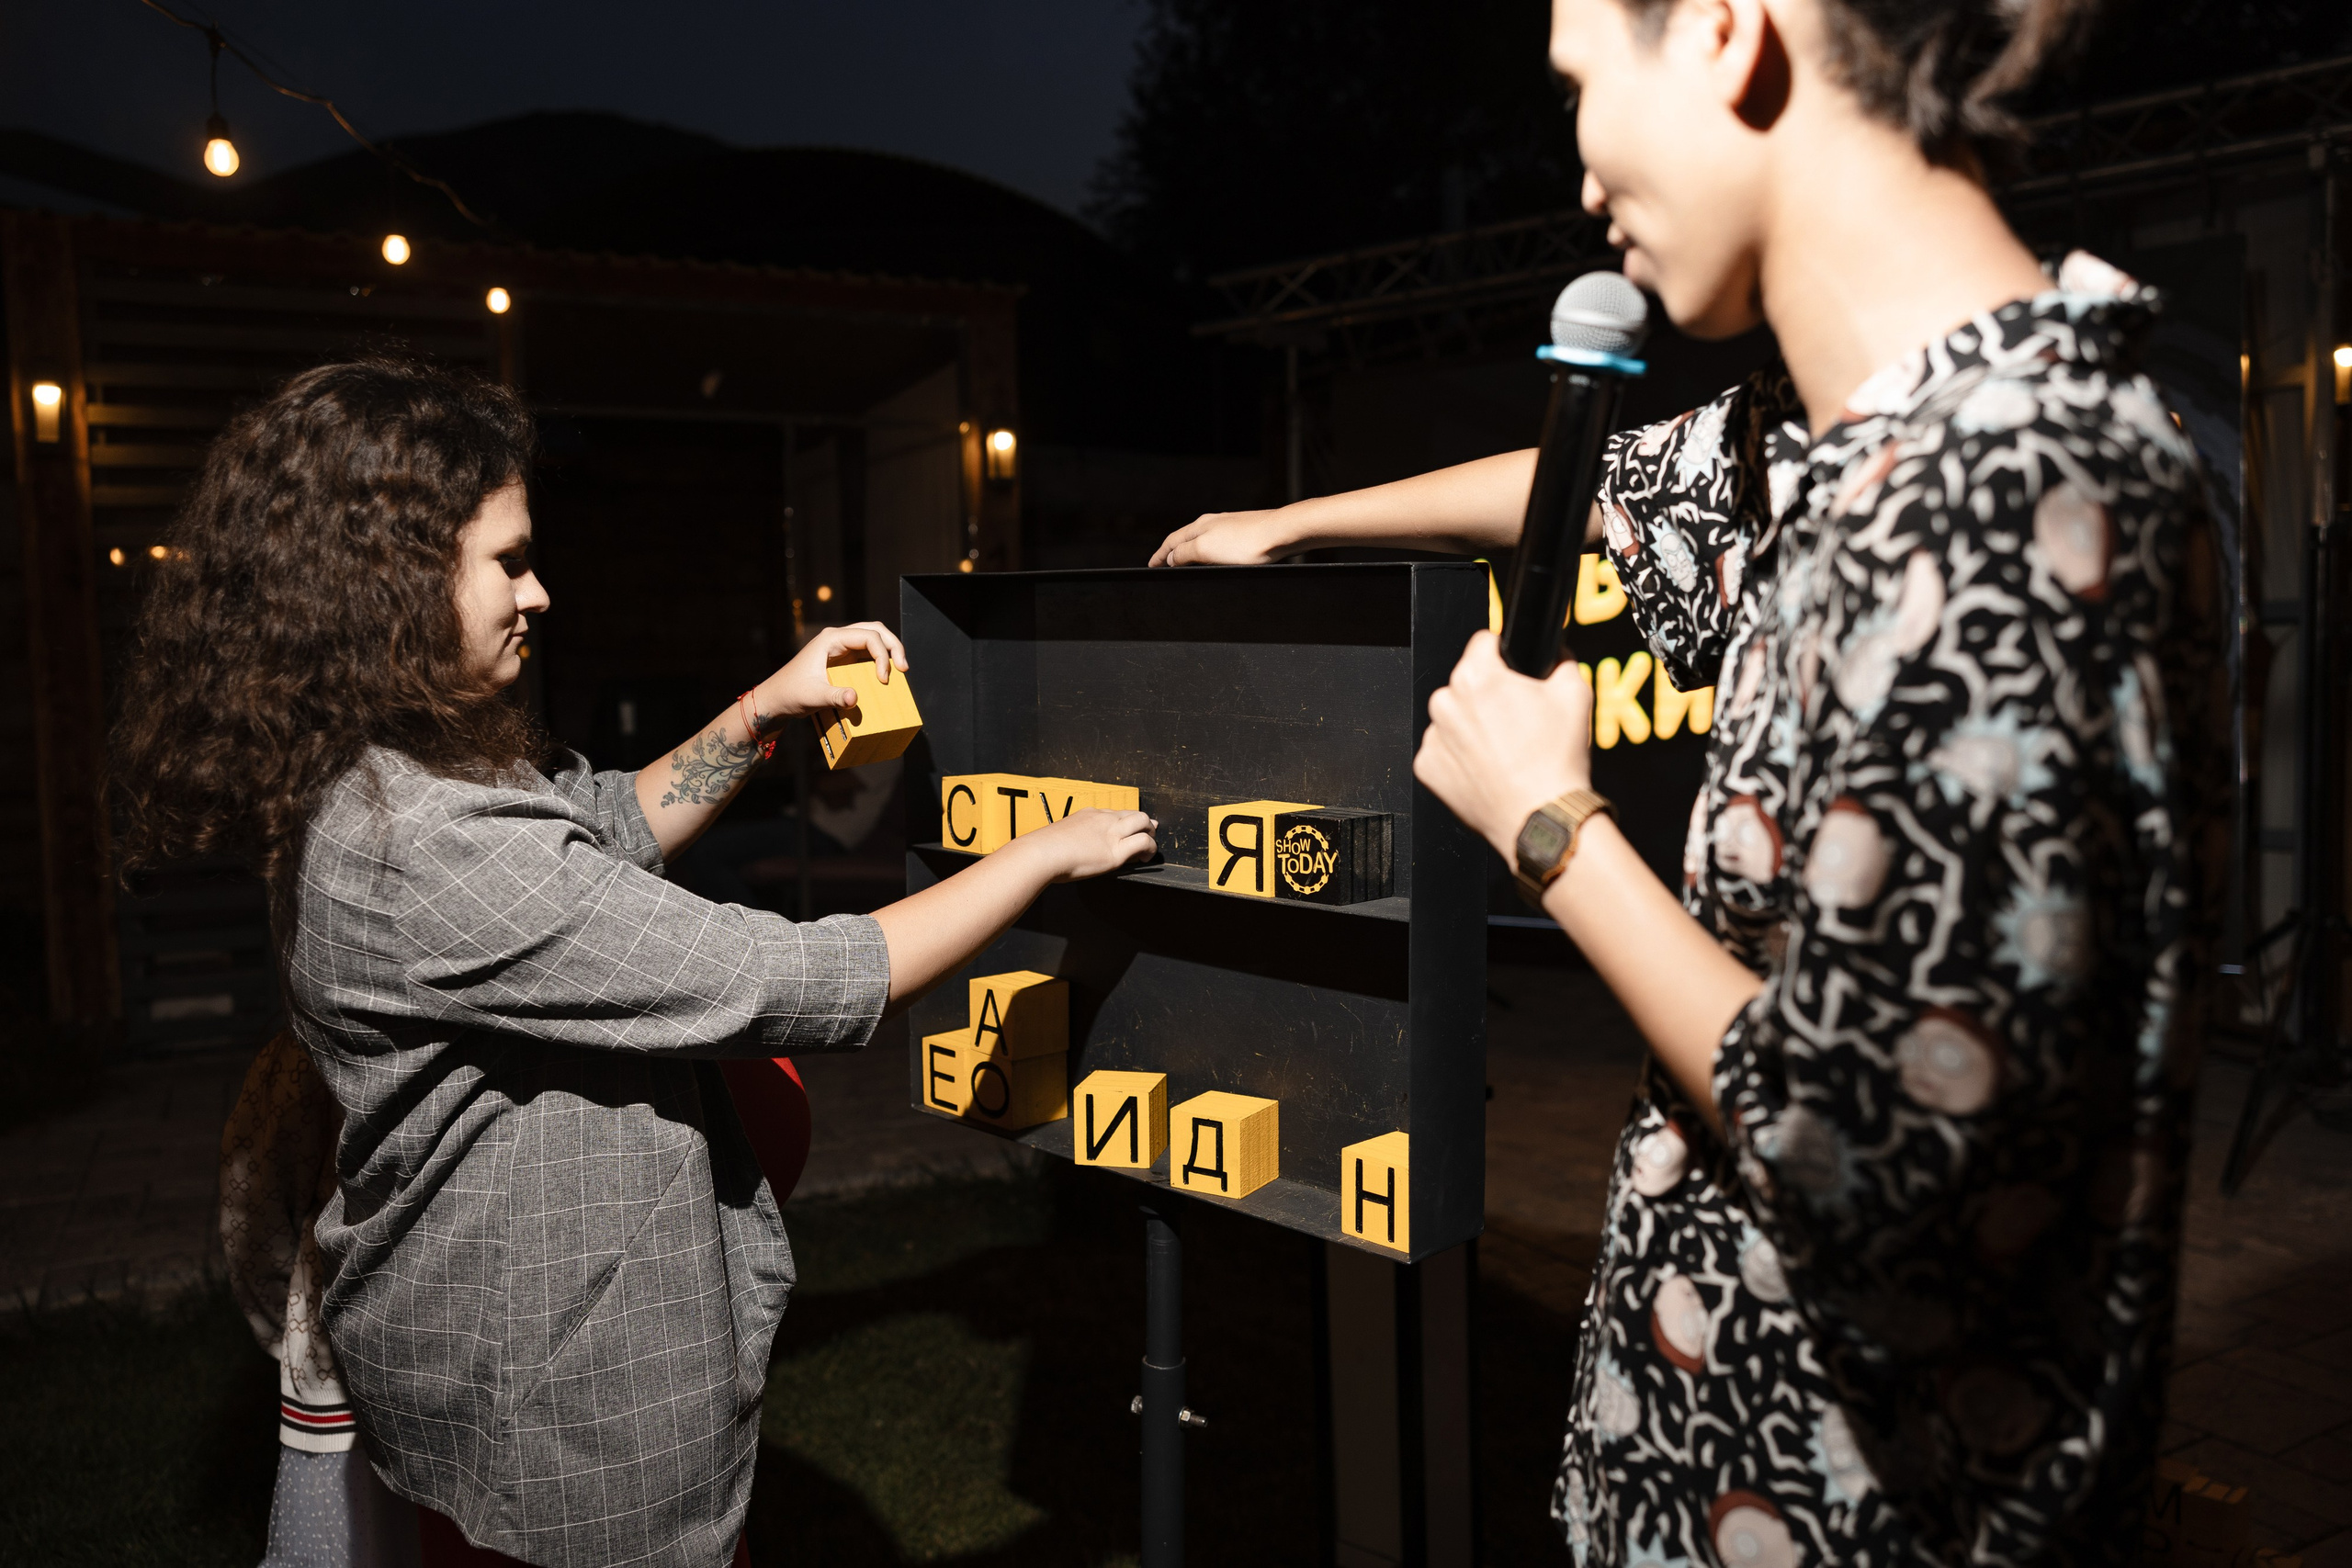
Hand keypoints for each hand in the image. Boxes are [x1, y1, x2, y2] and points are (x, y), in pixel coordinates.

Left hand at [756, 621, 907, 719]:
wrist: (776, 698)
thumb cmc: (790, 693)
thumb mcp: (813, 696)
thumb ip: (834, 696)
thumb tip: (854, 698)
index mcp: (831, 639)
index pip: (868, 636)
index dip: (882, 656)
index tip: (883, 679)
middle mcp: (837, 638)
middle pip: (875, 630)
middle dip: (893, 645)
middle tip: (903, 668)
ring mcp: (840, 647)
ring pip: (873, 637)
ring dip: (889, 650)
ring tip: (900, 669)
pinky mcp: (842, 659)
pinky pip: (867, 652)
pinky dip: (880, 660)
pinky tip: (885, 675)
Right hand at [1011, 809, 1158, 882]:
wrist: (1041, 854)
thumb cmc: (1043, 849)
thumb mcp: (1060, 835)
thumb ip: (1071, 838)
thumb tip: (1070, 849)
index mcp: (1088, 815)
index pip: (1115, 813)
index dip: (1125, 821)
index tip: (1128, 828)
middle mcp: (1103, 819)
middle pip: (1133, 813)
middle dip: (1145, 823)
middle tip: (1149, 833)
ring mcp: (1111, 833)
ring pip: (1142, 822)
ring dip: (1150, 833)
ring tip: (1150, 846)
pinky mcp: (1116, 850)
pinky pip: (1143, 842)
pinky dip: (1150, 848)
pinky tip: (1145, 857)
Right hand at [1149, 509, 1295, 566]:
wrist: (1282, 533)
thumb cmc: (1246, 542)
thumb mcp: (1206, 550)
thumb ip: (1185, 553)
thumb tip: (1172, 557)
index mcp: (1200, 526)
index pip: (1172, 542)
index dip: (1160, 555)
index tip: (1151, 565)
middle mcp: (1213, 523)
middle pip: (1186, 538)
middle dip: (1173, 551)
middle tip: (1163, 563)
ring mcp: (1230, 527)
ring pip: (1202, 540)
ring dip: (1190, 551)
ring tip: (1185, 562)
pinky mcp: (1245, 533)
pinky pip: (1218, 544)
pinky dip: (1208, 552)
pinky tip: (1216, 558)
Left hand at [1414, 632, 1592, 860]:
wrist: (1540, 817)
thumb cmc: (1556, 760)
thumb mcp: (1575, 695)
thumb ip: (1561, 660)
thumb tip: (1554, 652)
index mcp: (1476, 677)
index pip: (1483, 643)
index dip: (1503, 654)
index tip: (1512, 670)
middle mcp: (1445, 703)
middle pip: (1466, 684)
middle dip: (1487, 695)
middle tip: (1516, 721)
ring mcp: (1433, 738)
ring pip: (1453, 718)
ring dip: (1472, 726)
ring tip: (1504, 750)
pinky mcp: (1427, 768)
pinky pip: (1443, 751)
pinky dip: (1460, 757)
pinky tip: (1487, 769)